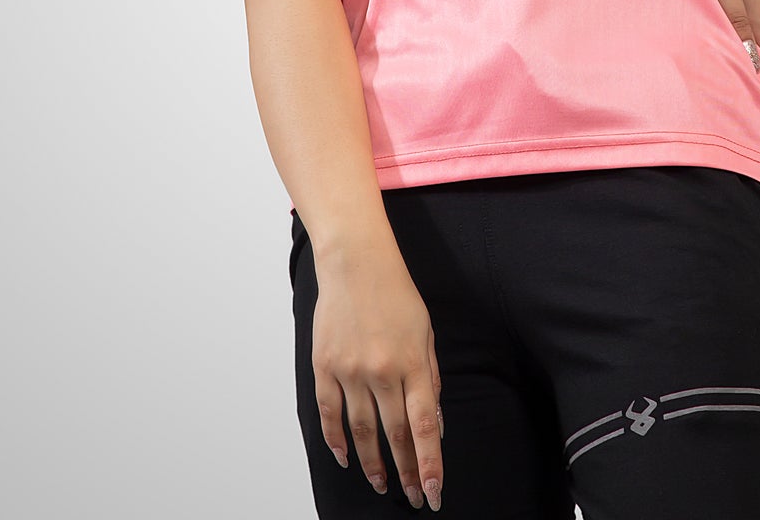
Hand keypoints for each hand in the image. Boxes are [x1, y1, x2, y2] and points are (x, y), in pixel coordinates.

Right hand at [311, 241, 443, 510]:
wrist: (355, 263)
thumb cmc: (396, 294)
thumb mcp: (426, 333)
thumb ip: (431, 378)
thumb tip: (434, 422)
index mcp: (413, 363)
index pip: (425, 426)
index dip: (430, 464)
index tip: (434, 492)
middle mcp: (383, 372)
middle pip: (394, 435)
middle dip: (406, 473)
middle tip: (413, 497)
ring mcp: (350, 371)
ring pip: (362, 432)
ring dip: (373, 464)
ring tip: (382, 485)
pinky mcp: (325, 367)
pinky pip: (329, 415)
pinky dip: (337, 441)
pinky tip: (346, 458)